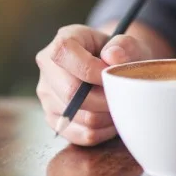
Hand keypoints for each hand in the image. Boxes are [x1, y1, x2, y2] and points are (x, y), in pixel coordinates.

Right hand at [36, 24, 152, 145]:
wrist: (114, 71)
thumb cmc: (121, 56)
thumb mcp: (129, 46)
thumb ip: (125, 46)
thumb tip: (113, 56)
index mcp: (64, 40)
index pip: (64, 53)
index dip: (91, 69)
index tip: (112, 75)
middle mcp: (48, 66)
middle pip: (70, 92)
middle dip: (104, 99)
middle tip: (122, 95)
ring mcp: (47, 94)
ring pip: (78, 116)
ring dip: (106, 116)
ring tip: (118, 105)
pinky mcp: (53, 118)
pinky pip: (80, 134)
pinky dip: (102, 131)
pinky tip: (110, 119)